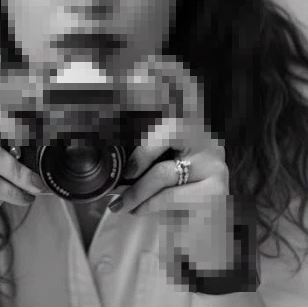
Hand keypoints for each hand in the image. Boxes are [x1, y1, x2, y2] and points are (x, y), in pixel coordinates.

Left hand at [114, 54, 234, 280]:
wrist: (207, 245)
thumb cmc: (175, 202)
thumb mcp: (154, 173)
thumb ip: (135, 157)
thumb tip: (90, 151)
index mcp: (192, 126)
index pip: (186, 89)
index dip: (169, 73)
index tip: (146, 61)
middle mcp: (208, 137)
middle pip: (171, 126)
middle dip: (141, 148)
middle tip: (124, 170)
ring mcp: (215, 161)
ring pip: (164, 169)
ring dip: (135, 192)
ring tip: (121, 206)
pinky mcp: (217, 187)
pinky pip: (170, 193)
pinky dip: (148, 205)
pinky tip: (138, 212)